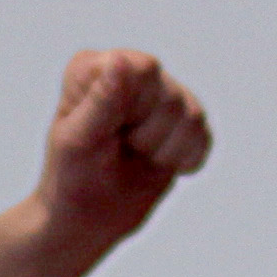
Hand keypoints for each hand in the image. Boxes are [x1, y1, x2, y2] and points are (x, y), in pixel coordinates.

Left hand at [33, 49, 211, 242]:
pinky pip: (203, 135)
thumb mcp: (79, 141)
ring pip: (192, 116)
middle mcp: (130, 71)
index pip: (144, 69)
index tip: (109, 132)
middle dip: (148, 136)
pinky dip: (183, 160)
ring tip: (135, 155)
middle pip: (171, 97)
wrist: (87, 216)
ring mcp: (159, 93)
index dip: (136, 108)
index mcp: (95, 67)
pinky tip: (156, 163)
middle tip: (119, 148)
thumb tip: (122, 60)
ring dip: (163, 151)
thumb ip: (101, 101)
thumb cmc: (73, 177)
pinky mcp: (182, 120)